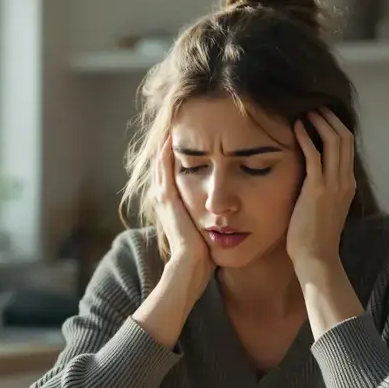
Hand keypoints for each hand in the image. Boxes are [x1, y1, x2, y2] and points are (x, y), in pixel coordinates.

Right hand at [151, 136, 212, 286]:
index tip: (188, 137)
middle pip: (162, 163)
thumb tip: (228, 209)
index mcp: (171, 204)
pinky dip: (166, 151)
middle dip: (169, 144)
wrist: (191, 266)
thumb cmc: (202, 253)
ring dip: (165, 142)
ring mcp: (163, 197)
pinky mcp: (167, 198)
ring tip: (173, 121)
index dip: (177, 155)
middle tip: (177, 121)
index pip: (171, 173)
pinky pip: (165, 168)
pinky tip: (172, 135)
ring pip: (161, 162)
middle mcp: (163, 198)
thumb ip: (211, 216)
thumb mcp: (206, 228)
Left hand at [286, 109, 355, 272]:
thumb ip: (323, 189)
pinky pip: (314, 154)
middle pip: (345, 137)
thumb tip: (310, 176)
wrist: (317, 257)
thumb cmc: (315, 237)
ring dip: (319, 122)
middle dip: (329, 118)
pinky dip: (306, 137)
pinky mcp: (318, 189)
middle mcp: (345, 180)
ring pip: (334, 141)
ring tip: (306, 111)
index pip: (348, 146)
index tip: (322, 116)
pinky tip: (296, 127)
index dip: (336, 127)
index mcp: (348, 184)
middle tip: (314, 107)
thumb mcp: (325, 207)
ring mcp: (334, 184)